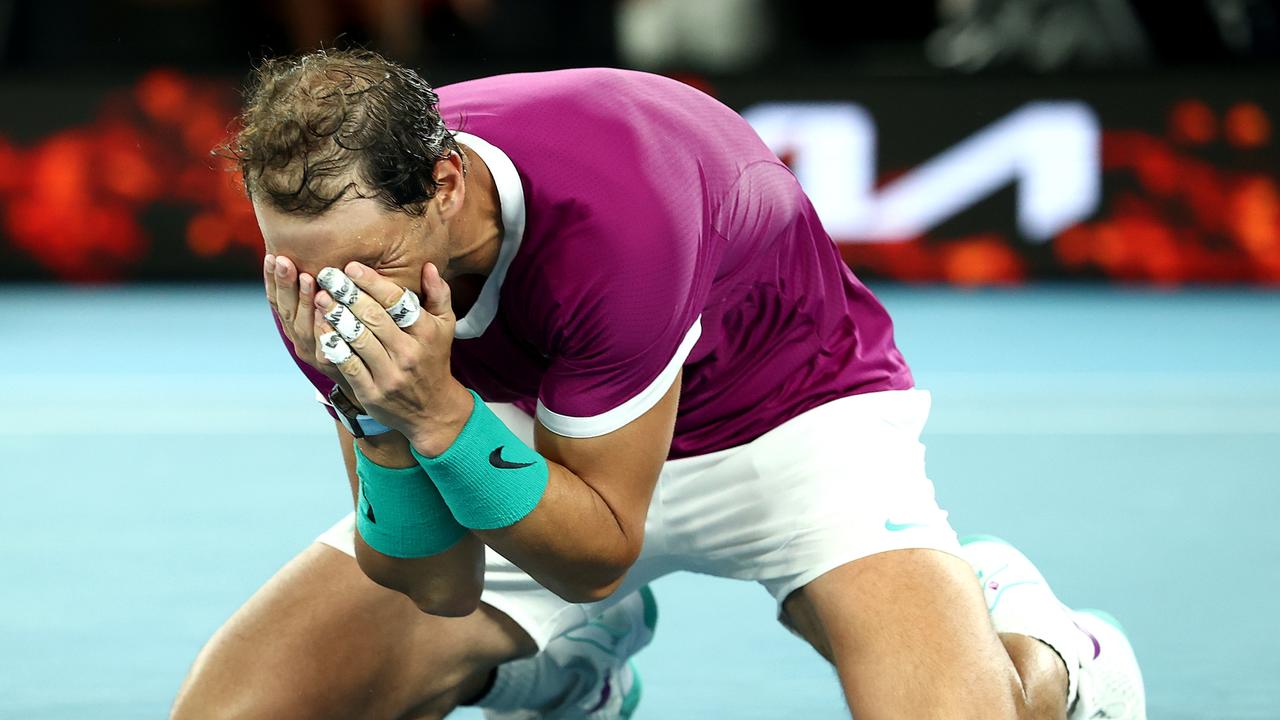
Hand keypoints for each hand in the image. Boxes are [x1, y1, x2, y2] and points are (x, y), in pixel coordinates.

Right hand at [263, 253, 362, 403]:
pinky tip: (325, 311)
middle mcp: (300, 339)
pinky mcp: (332, 364)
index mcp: (295, 324)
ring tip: (306, 277)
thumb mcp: (329, 312)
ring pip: (303, 326)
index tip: (273, 256)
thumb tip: (318, 257)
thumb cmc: (348, 336)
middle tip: (284, 260)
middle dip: (284, 284)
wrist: (366, 378)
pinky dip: (323, 327)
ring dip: (304, 301)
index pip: (277, 300)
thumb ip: (322, 290)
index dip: (272, 280)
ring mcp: (314, 353)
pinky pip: (325, 345)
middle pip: (287, 310)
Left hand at [313, 261, 472, 453]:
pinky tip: (322, 329)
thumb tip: (428, 266)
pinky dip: (334, 346)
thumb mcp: (445, 327)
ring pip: (358, 339)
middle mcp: (409, 353)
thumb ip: (439, 295)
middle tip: (327, 275)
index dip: (372, 282)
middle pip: (373, 318)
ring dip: (336, 316)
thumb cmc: (434, 360)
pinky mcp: (372, 393)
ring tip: (320, 297)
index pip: (396, 302)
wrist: (433, 410)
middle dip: (348, 294)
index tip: (350, 267)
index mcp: (426, 333)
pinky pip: (348, 365)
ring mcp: (390, 375)